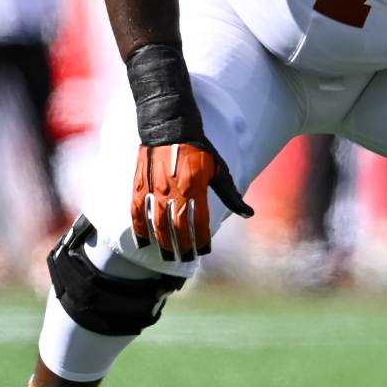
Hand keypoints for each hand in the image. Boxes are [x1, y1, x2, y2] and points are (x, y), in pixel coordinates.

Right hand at [130, 140, 251, 261]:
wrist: (169, 127)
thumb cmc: (197, 148)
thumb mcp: (218, 169)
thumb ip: (230, 194)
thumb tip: (249, 213)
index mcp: (195, 187)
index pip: (199, 222)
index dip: (201, 239)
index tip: (204, 250)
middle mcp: (174, 191)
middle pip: (177, 228)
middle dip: (182, 247)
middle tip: (186, 258)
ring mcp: (155, 190)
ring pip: (157, 224)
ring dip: (163, 243)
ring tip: (168, 256)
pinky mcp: (140, 186)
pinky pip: (138, 212)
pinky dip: (139, 229)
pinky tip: (143, 242)